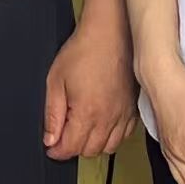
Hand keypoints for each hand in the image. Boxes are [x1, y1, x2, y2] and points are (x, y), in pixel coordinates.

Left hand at [42, 25, 137, 159]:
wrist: (111, 33)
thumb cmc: (84, 51)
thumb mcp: (56, 81)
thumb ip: (52, 115)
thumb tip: (50, 140)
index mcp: (87, 113)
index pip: (71, 148)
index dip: (57, 151)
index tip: (51, 148)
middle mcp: (109, 118)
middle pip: (90, 151)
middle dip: (73, 148)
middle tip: (63, 136)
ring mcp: (124, 114)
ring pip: (109, 147)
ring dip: (93, 144)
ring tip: (82, 130)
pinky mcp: (134, 108)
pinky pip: (125, 135)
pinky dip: (112, 136)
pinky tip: (102, 124)